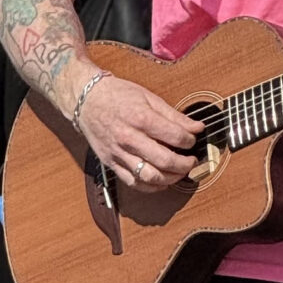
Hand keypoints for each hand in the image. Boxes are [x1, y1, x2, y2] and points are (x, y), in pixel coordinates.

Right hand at [72, 69, 200, 188]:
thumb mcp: (148, 97)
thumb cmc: (117, 95)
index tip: (192, 139)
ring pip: (150, 176)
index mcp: (140, 118)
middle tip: (191, 161)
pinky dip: (151, 187)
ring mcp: (119, 153)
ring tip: (179, 173)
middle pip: (165, 160)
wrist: (86, 100)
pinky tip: (161, 181)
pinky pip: (134, 183)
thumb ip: (174, 115)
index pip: (175, 136)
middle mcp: (129, 138)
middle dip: (184, 164)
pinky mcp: (111, 163)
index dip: (190, 140)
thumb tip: (196, 127)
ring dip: (170, 179)